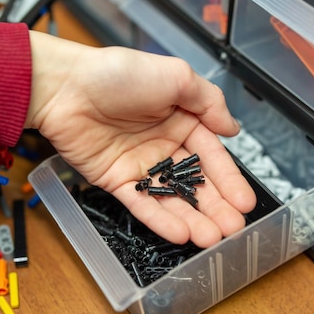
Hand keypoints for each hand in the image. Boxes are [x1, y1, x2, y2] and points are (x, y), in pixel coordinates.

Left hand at [26, 31, 255, 247]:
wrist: (67, 87)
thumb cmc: (119, 74)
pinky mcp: (116, 180)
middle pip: (195, 183)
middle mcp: (163, 145)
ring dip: (192, 219)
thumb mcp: (176, 76)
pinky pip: (141, 203)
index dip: (229, 180)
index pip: (211, 156)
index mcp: (181, 120)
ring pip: (171, 198)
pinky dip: (159, 219)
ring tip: (212, 239)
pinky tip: (180, 234)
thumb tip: (233, 129)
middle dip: (216, 207)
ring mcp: (139, 166)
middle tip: (233, 229)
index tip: (245, 201)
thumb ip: (209, 102)